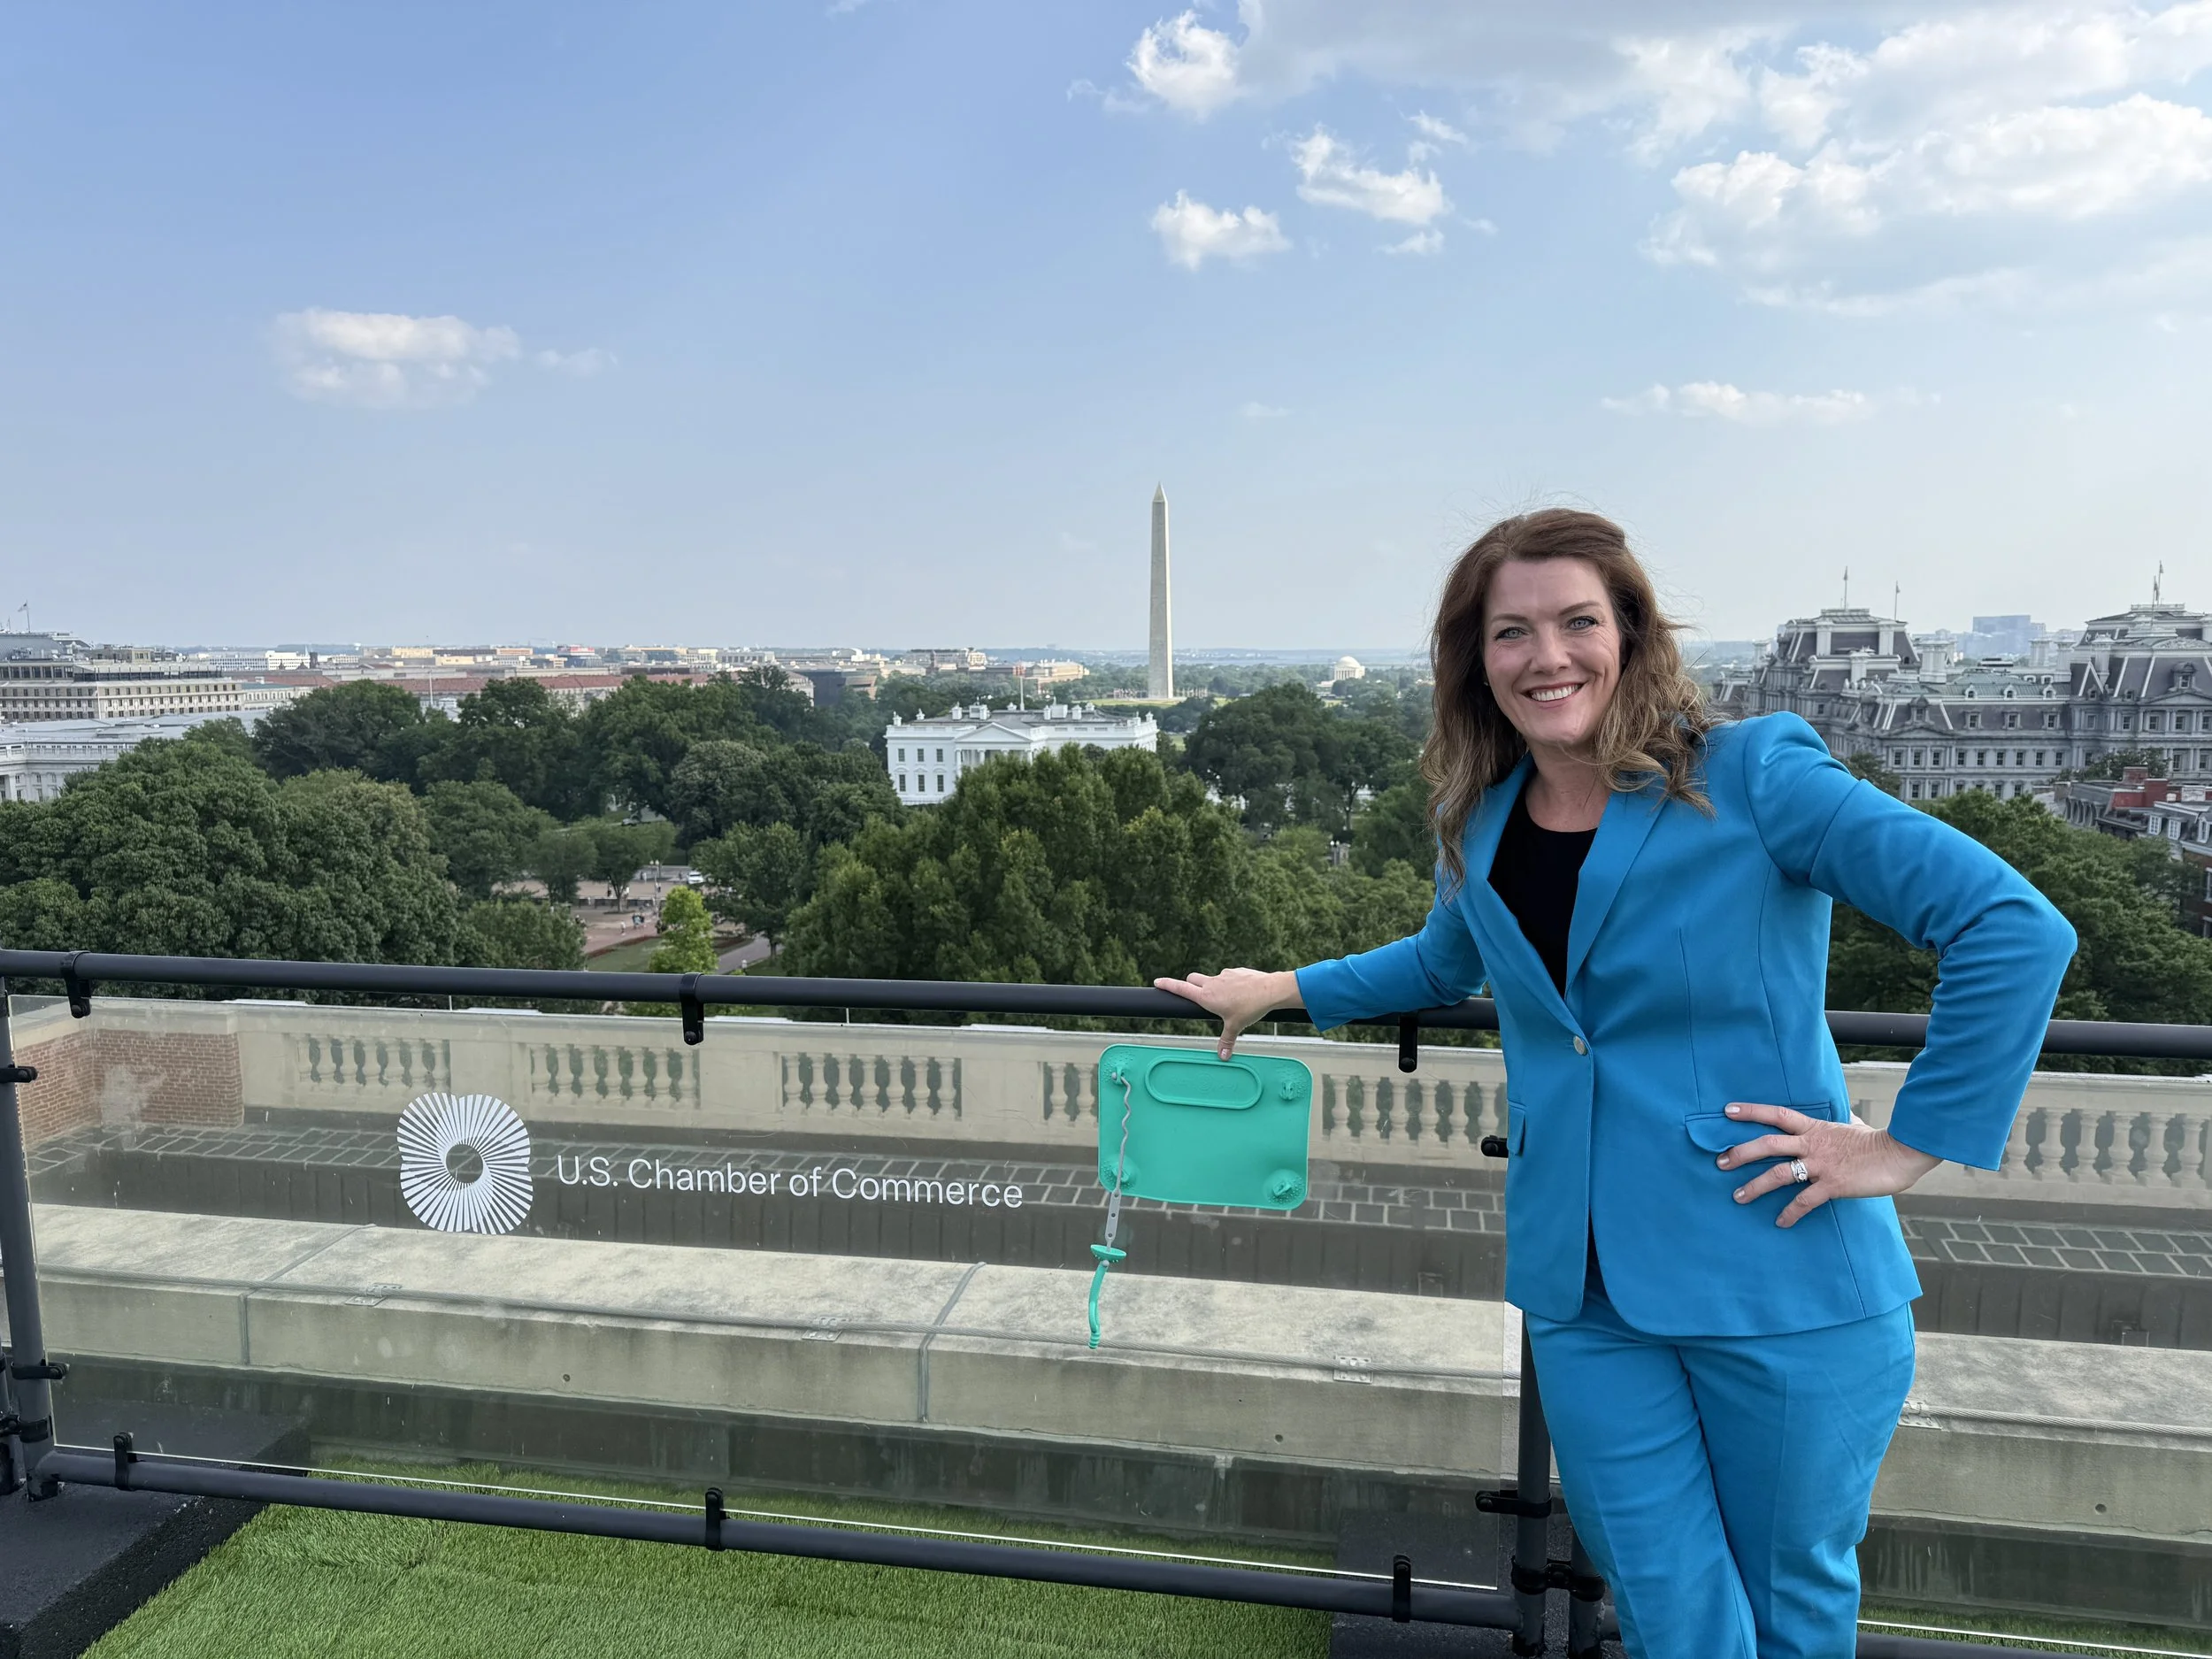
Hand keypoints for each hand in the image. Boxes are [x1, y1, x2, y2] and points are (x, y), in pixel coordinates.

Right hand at [1152, 968, 1301, 1058]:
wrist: (1270, 990)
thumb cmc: (1251, 1007)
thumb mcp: (1236, 1027)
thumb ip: (1226, 1041)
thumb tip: (1222, 1056)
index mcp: (1207, 997)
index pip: (1180, 988)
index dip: (1167, 985)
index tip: (1157, 982)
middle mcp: (1212, 983)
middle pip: (1192, 979)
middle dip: (1189, 985)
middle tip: (1194, 995)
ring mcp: (1224, 975)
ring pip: (1211, 979)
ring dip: (1213, 986)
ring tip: (1229, 1000)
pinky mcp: (1236, 971)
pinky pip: (1227, 977)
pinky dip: (1229, 984)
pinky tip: (1241, 993)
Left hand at [1715, 1102, 1941, 1228]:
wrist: (1900, 1153)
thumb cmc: (1879, 1142)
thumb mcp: (1856, 1127)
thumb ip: (1843, 1125)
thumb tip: (1849, 1120)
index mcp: (1815, 1128)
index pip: (1777, 1114)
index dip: (1751, 1111)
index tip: (1727, 1110)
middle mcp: (1812, 1144)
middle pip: (1768, 1144)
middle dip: (1741, 1153)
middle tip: (1720, 1162)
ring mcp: (1821, 1165)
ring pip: (1779, 1174)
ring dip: (1756, 1186)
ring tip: (1738, 1197)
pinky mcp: (1833, 1185)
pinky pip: (1804, 1201)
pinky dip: (1790, 1213)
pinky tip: (1781, 1222)